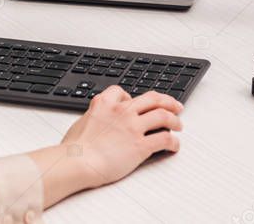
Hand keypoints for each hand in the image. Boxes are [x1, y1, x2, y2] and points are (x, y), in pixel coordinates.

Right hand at [28, 86, 183, 206]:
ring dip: (174, 120)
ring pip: (163, 116)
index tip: (138, 103)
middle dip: (167, 101)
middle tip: (175, 106)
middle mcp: (122, 112)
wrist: (76, 162)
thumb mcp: (80, 123)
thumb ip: (93, 117)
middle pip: (152, 99)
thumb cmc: (74, 149)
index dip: (133, 96)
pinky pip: (164, 139)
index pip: (123, 92)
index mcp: (105, 104)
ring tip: (178, 125)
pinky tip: (174, 145)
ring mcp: (133, 127)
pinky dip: (173, 142)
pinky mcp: (140, 145)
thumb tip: (95, 121)